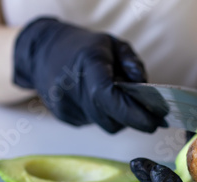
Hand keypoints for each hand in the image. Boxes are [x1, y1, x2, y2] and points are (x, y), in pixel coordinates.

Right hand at [13, 17, 166, 132]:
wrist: (42, 51)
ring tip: (117, 99)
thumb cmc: (83, 47)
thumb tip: (145, 86)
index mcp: (87, 64)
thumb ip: (132, 63)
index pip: (109, 97)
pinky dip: (102, 115)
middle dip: (132, 119)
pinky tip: (96, 100)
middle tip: (148, 113)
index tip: (154, 122)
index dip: (133, 114)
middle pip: (110, 119)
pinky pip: (92, 123)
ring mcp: (64, 104)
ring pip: (103, 124)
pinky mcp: (62, 115)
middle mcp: (72, 87)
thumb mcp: (112, 43)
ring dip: (117, 117)